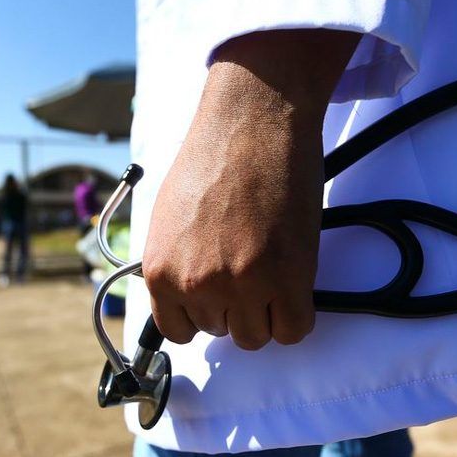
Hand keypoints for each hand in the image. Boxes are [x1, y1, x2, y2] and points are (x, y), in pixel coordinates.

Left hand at [142, 29, 361, 349]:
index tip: (218, 293)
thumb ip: (175, 262)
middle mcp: (196, 284)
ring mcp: (241, 285)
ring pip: (257, 335)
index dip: (203, 312)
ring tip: (272, 266)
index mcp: (160, 271)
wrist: (253, 120)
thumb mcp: (169, 217)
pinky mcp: (286, 279)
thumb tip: (185, 294)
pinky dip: (295, 313)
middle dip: (236, 305)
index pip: (180, 330)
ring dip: (267, 308)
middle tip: (250, 264)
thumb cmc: (213, 156)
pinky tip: (294, 282)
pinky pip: (293, 329)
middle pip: (222, 332)